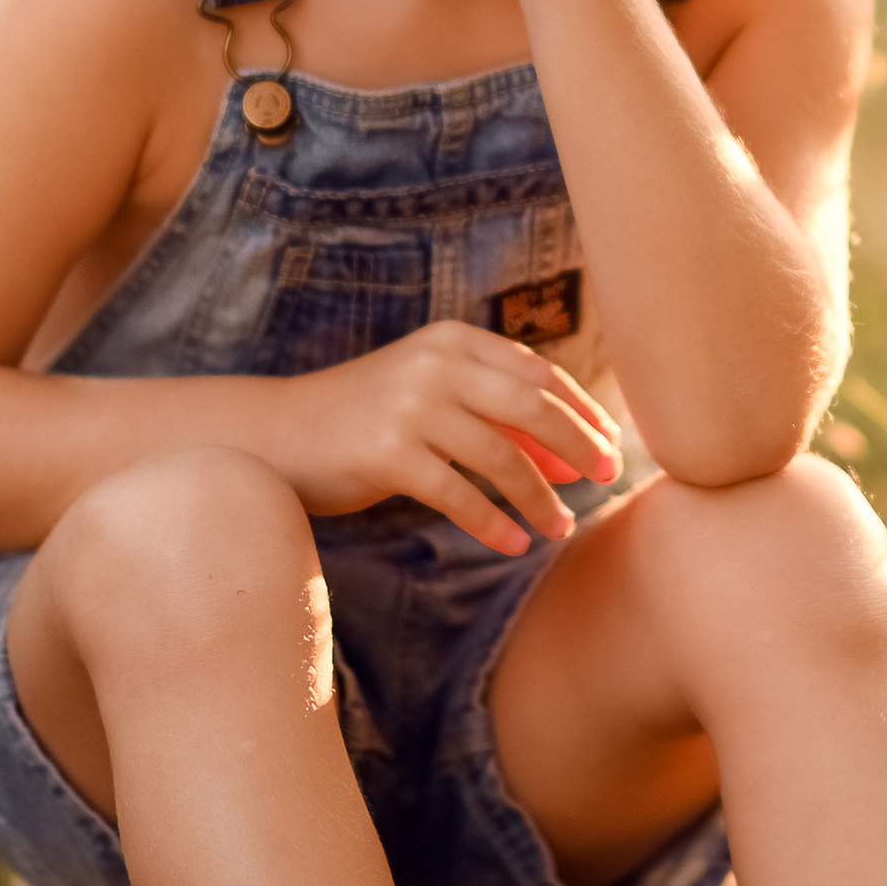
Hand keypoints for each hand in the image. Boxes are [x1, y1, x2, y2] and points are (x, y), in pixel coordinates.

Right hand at [268, 323, 621, 555]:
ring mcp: (409, 407)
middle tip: (607, 480)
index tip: (610, 446)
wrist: (276, 435)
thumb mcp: (430, 395)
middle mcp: (435, 365)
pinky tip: (513, 544)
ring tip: (560, 528)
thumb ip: (494, 413)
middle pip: (533, 407)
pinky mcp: (387, 454)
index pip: (538, 372)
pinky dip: (493, 524)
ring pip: (501, 457)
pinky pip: (459, 496)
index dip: (582, 411)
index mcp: (452, 341)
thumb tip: (574, 457)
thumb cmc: (365, 419)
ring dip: (539, 498)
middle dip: (579, 447)